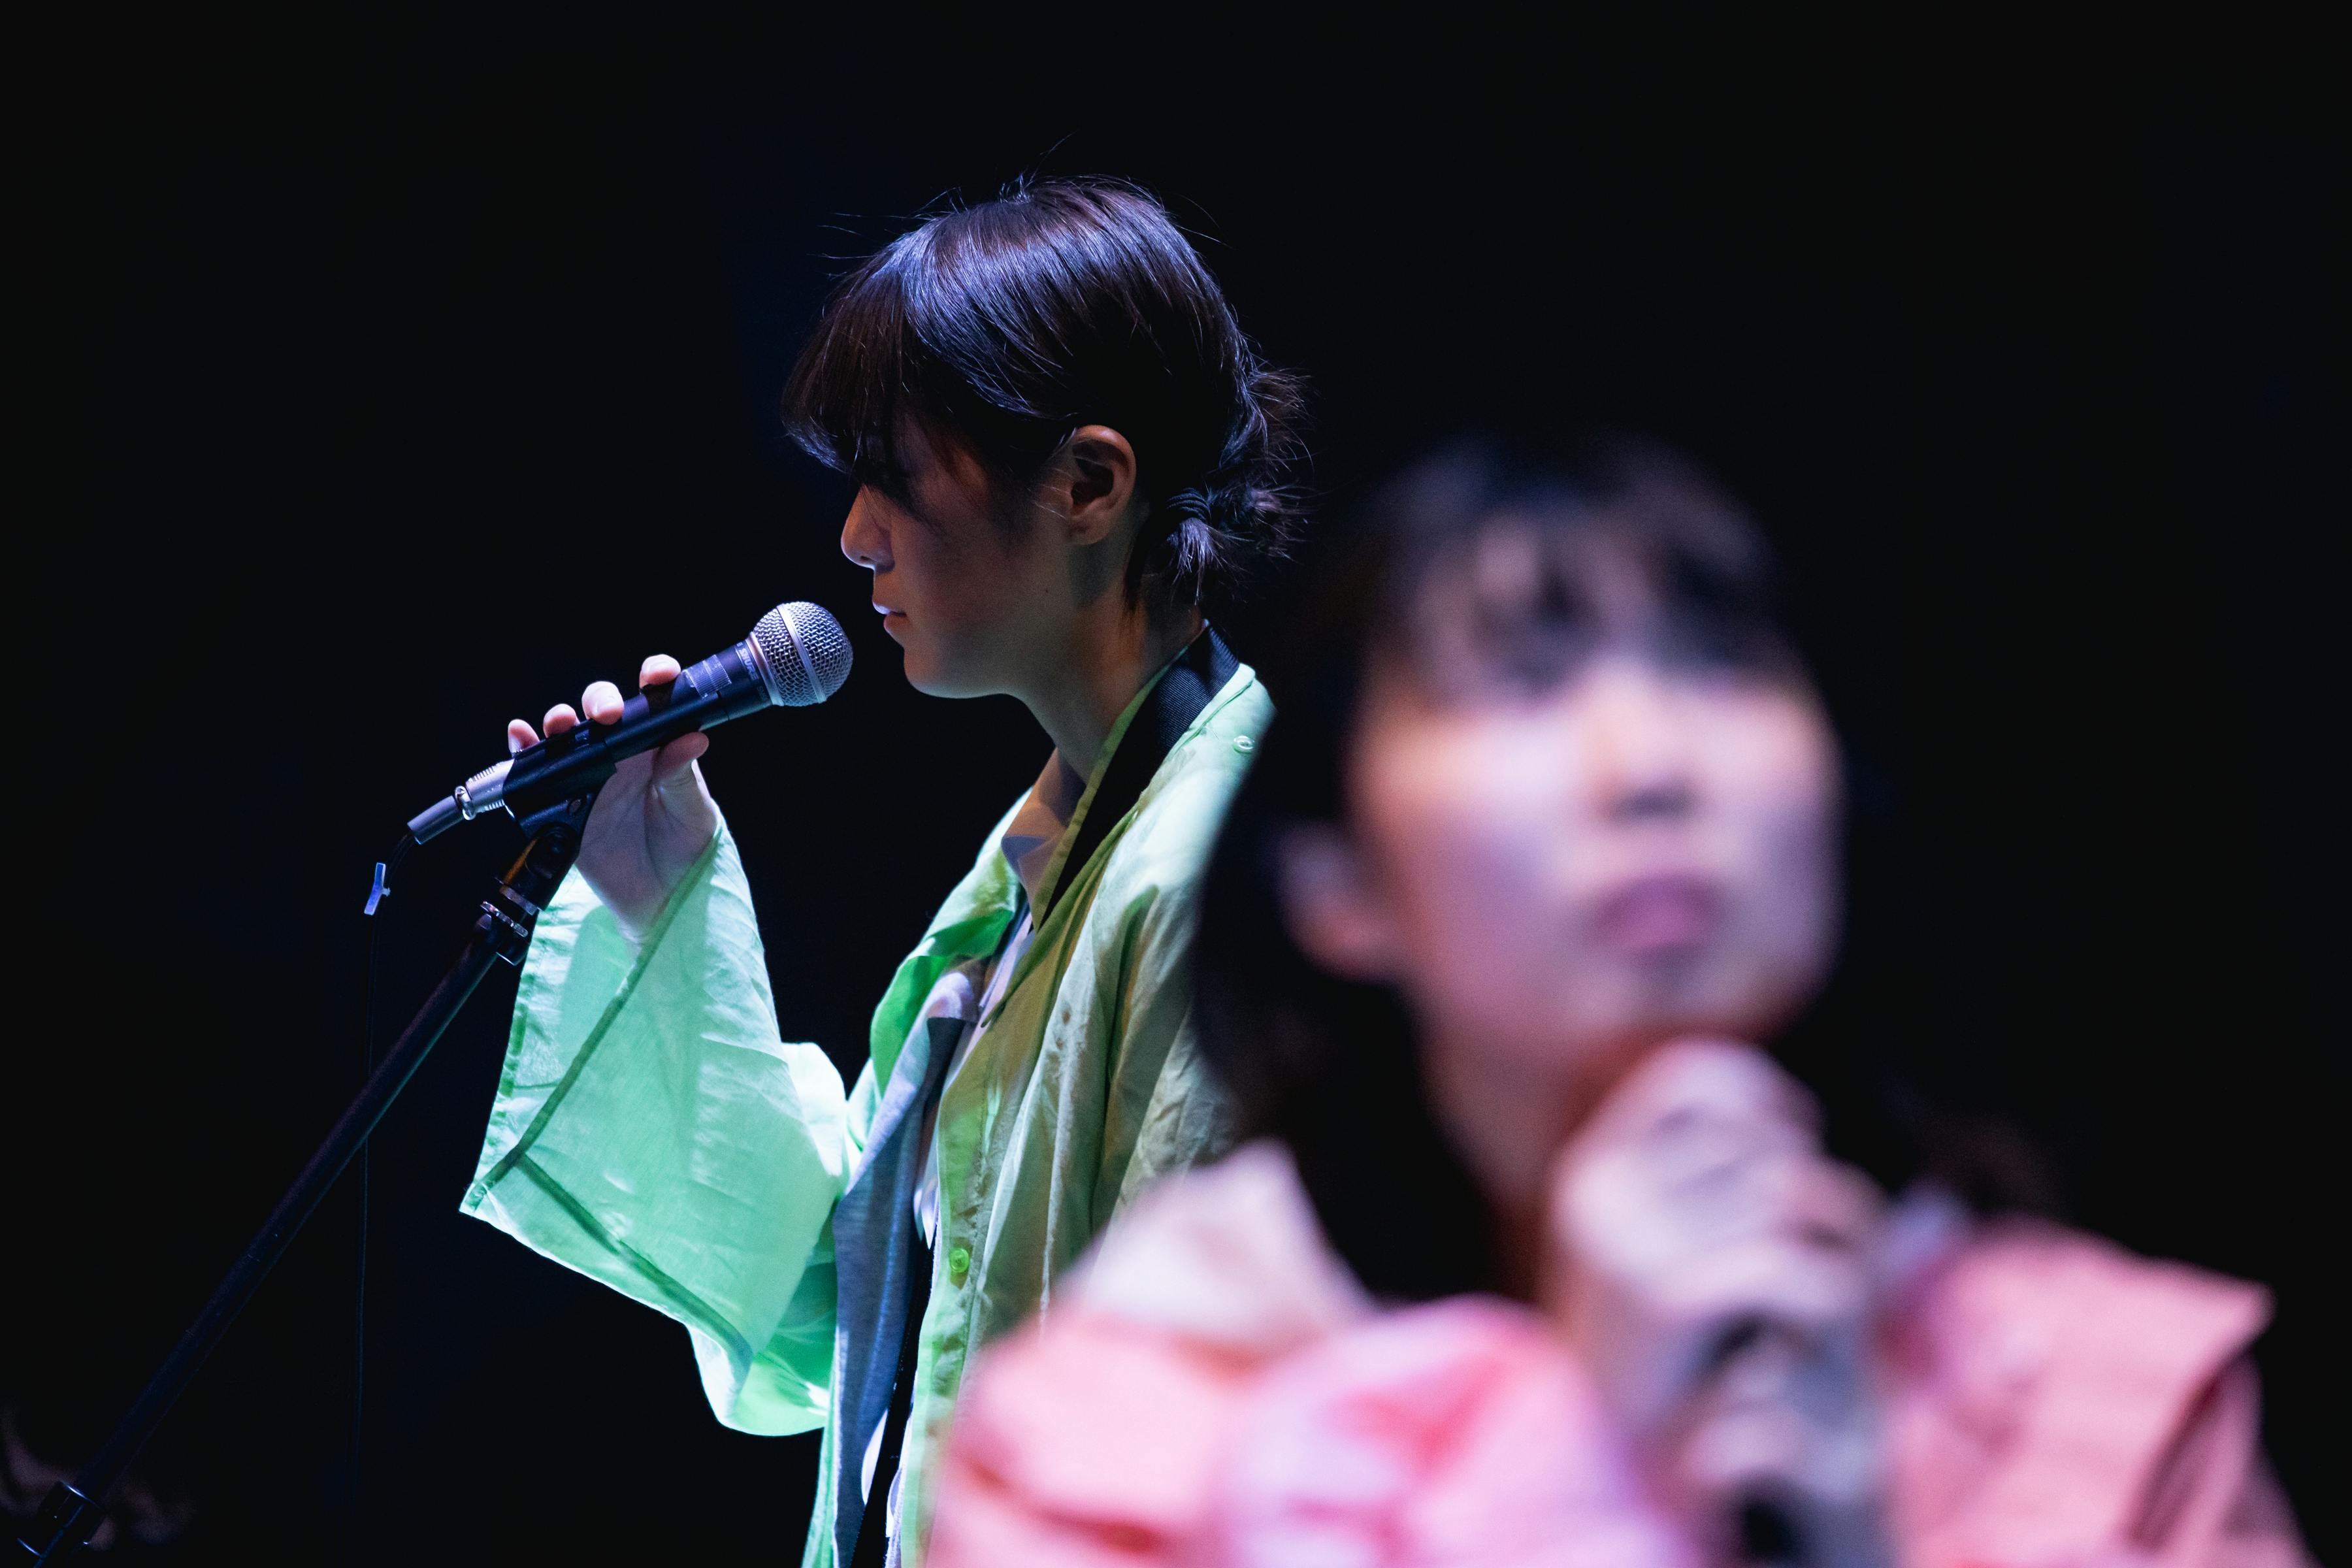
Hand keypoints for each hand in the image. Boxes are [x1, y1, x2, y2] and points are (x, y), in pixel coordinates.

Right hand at [507, 654, 718, 942]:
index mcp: (658, 746)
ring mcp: (588, 774)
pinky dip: (523, 749)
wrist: (659, 899)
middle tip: (608, 716)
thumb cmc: (685, 848)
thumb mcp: (692, 812)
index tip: (658, 676)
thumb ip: (684, 776)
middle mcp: (620, 753)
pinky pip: (535, 769)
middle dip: (600, 701)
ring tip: (561, 725)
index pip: (654, 701)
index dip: (655, 678)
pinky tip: (522, 737)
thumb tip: (693, 739)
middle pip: (602, 709)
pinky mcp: (560, 801)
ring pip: (565, 733)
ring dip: (559, 721)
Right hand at [1547, 1040, 1888, 1564]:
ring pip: (1786, 1199)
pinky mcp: (1666, 1298)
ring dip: (1832, 1243)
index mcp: (1594, 1172)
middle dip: (1808, 1189)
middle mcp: (1599, 1192)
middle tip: (1824, 1250)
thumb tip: (1825, 1136)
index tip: (1798, 1138)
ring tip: (1824, 1299)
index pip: (1690, 1078)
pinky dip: (1834, 1296)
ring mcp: (1626, 1241)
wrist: (1636, 1479)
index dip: (1760, 1098)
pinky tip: (1823, 1325)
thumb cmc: (1681, 1368)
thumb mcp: (1684, 1257)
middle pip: (1756, 1144)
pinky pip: (1796, 1265)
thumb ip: (1729, 1193)